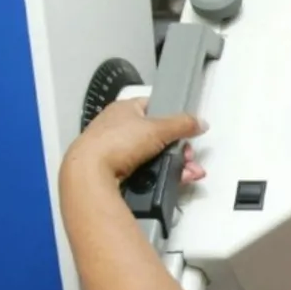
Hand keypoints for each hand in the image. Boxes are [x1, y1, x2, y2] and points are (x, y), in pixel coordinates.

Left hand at [63, 98, 207, 183]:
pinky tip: (172, 181)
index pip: (155, 108)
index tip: (187, 132)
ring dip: (174, 166)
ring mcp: (116, 149)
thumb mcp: (158, 128)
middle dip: (178, 150)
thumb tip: (200, 122)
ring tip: (187, 174)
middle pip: (158, 136)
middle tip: (188, 159)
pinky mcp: (115, 169)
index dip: (173, 119)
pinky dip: (159, 176)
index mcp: (124, 108)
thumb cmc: (115, 142)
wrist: (90, 173)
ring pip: (153, 156)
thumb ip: (182, 124)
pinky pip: (144, 171)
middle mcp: (118, 127)